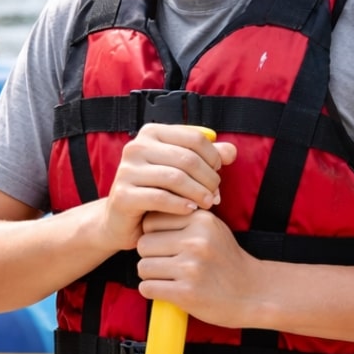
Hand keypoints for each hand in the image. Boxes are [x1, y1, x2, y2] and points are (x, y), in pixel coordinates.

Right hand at [98, 123, 235, 252]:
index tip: (218, 174)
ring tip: (209, 203)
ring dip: (198, 193)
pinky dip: (181, 205)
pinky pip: (160, 198)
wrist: (122, 220)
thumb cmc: (156, 190)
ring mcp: (126, 170)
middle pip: (187, 158)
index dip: (213, 157)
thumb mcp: (182, 170)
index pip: (195, 138)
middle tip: (216, 195)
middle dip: (208, 178)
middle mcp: (136, 147)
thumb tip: (231, 151)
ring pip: (175, 178)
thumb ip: (207, 158)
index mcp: (151, 133)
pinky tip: (191, 210)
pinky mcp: (123, 195)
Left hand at [136, 208, 257, 329]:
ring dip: (150, 275)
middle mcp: (196, 241)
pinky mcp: (186, 293)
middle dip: (149, 256)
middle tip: (165, 264)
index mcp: (201, 220)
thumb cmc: (226, 260)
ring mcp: (191, 268)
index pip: (151, 221)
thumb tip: (144, 215)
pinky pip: (147, 288)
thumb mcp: (212, 229)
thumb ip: (183, 218)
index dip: (153, 234)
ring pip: (143, 267)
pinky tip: (167, 290)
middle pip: (143, 244)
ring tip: (167, 277)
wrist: (253, 293)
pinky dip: (152, 291)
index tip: (165, 245)